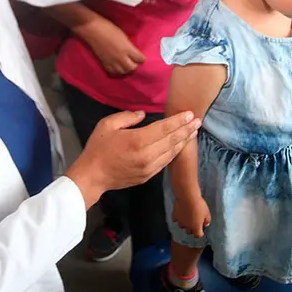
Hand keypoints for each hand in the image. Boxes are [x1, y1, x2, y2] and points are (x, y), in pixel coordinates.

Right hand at [66, 111, 202, 207]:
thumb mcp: (107, 125)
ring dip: (184, 142)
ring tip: (193, 132)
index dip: (178, 121)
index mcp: (138, 140)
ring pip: (171, 153)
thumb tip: (143, 115)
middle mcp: (147, 155)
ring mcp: (149, 168)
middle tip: (198, 121)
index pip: (164, 128)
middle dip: (186, 130)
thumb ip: (127, 117)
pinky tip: (179, 147)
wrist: (92, 176)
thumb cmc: (98, 148)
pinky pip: (165, 163)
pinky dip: (174, 153)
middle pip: (172, 140)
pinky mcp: (148, 176)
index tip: (190, 114)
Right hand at [75, 19, 144, 75]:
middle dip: (134, 65)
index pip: (140, 59)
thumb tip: (133, 52)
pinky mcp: (104, 63)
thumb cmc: (108, 28)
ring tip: (125, 64)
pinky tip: (117, 66)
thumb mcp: (123, 36)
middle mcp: (121, 57)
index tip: (140, 56)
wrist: (92, 30)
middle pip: (132, 68)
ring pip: (123, 72)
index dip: (141, 58)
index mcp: (127, 49)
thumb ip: (129, 46)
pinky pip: (113, 72)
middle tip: (133, 61)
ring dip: (126, 69)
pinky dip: (116, 70)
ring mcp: (112, 62)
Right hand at [172, 194, 210, 237]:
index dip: (200, 233)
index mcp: (196, 227)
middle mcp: (187, 226)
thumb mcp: (207, 213)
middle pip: (189, 232)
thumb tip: (206, 224)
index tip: (201, 229)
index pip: (198, 235)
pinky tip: (180, 214)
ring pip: (182, 226)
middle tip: (194, 222)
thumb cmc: (199, 206)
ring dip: (185, 224)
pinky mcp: (175, 215)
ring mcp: (180, 221)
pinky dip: (178, 218)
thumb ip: (207, 220)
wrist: (187, 197)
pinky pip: (175, 219)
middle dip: (192, 229)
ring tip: (187, 218)